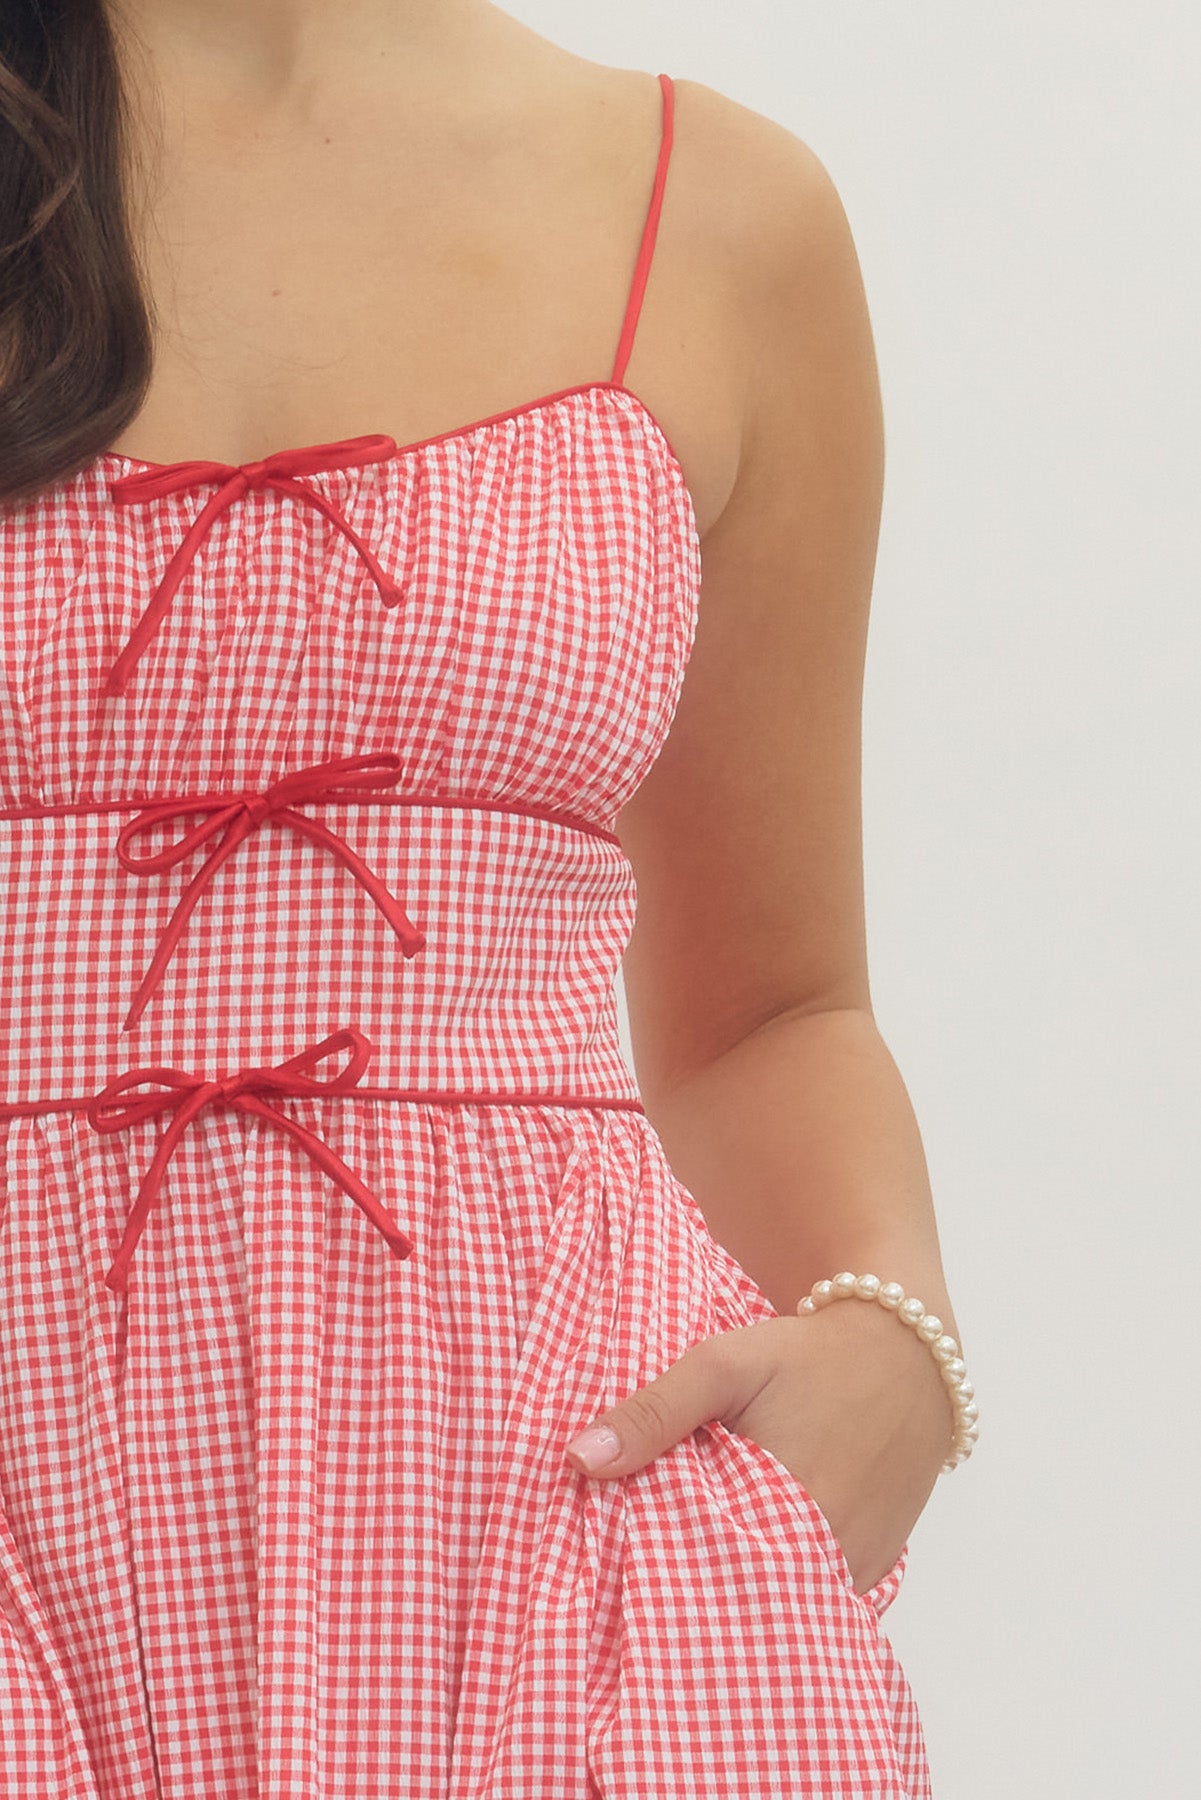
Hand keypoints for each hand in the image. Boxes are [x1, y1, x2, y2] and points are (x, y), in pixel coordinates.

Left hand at [563, 1297, 953, 1594]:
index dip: (660, 1581)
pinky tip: (752, 1562)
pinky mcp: (877, 1567)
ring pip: (786, 1605)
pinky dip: (788, 1585)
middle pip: (746, 1600)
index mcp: (788, 1512)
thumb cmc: (811, 1356)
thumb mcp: (725, 1366)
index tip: (618, 1576)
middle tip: (647, 1582)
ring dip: (744, 1590)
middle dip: (698, 1593)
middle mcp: (830, 1555)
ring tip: (694, 1575)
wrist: (910, 1350)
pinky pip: (823, 1597)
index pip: (704, 1579)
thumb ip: (654, 1413)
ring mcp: (859, 1568)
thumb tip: (579, 1460)